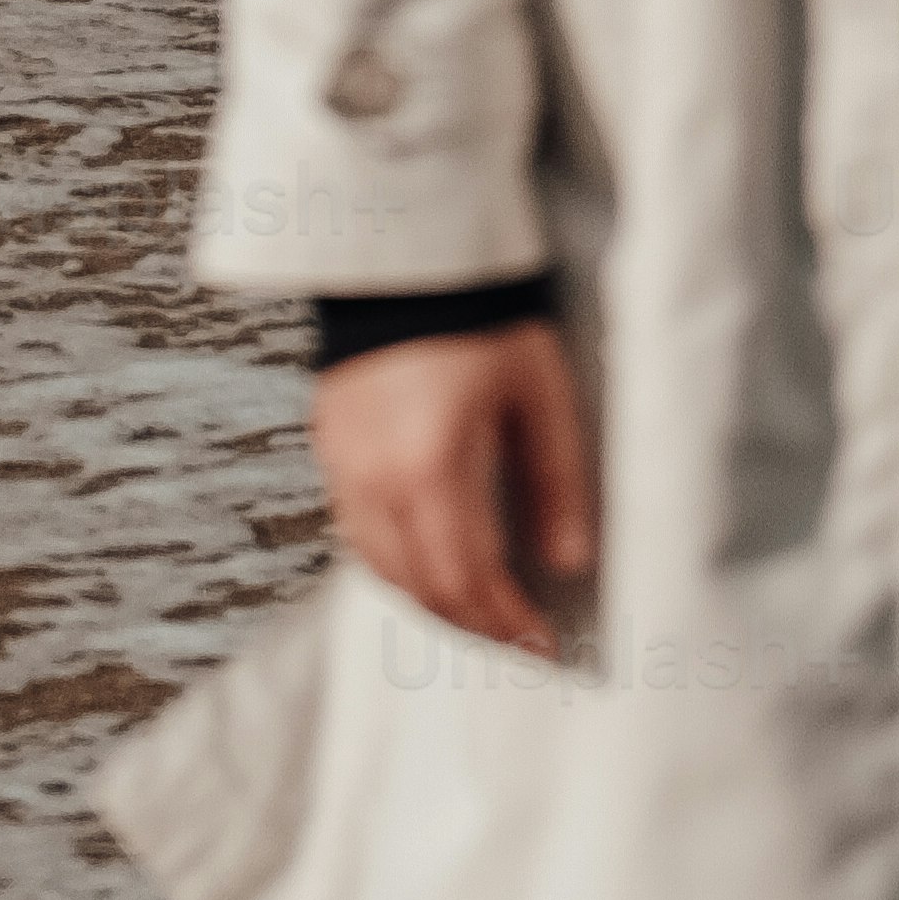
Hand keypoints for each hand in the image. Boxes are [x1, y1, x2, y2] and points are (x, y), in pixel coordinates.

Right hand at [308, 318, 598, 655]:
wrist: (409, 254)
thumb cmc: (484, 319)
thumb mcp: (539, 396)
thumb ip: (556, 483)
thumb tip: (569, 562)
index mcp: (432, 469)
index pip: (466, 580)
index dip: (505, 623)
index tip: (542, 645)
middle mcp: (377, 481)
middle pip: (420, 588)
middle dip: (471, 622)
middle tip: (515, 637)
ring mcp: (344, 467)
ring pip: (382, 569)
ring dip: (431, 599)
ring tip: (479, 607)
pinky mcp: (329, 448)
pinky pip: (358, 534)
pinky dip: (397, 562)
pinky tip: (430, 558)